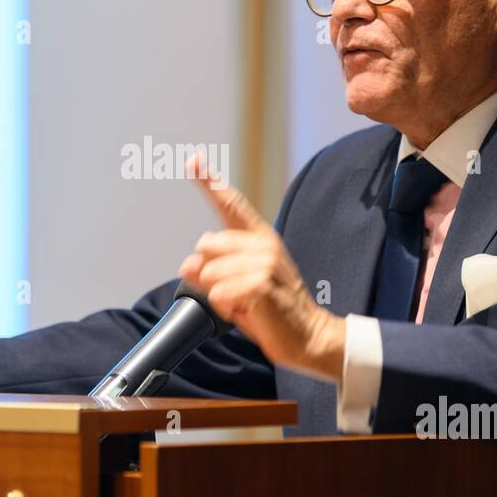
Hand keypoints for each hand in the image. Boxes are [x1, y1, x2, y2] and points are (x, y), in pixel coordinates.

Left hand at [178, 154, 344, 382]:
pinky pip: (219, 292)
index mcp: (260, 239)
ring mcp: (264, 262)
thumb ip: (212, 271)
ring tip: (245, 304)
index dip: (210, 182)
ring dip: (219, 295)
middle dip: (209, 272)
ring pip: (209, 272)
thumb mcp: (237, 288)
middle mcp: (264, 244)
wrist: (309, 337)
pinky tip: (248, 310)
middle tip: (234, 292)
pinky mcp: (260, 283)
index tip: (193, 159)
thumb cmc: (273, 312)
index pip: (232, 205)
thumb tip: (187, 265)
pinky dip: (225, 307)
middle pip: (206, 245)